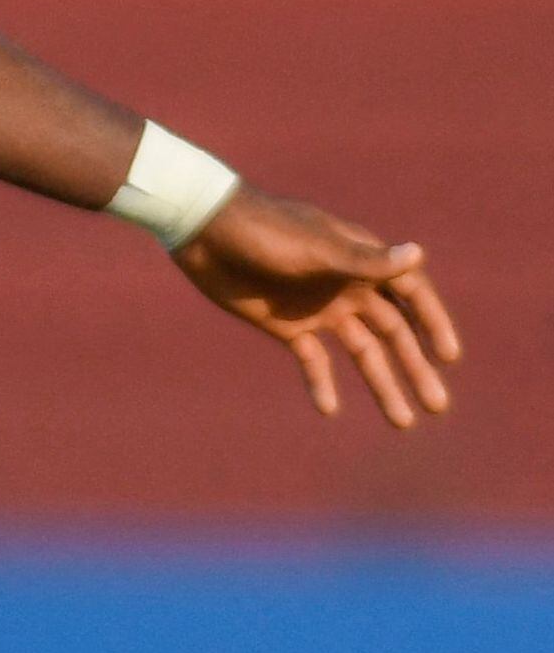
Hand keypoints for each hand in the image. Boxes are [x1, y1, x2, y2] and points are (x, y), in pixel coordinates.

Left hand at [172, 194, 460, 427]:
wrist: (203, 231)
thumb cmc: (264, 230)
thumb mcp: (315, 249)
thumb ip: (364, 260)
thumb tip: (417, 254)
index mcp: (361, 262)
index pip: (411, 295)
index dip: (433, 324)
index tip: (449, 357)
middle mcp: (347, 287)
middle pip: (394, 334)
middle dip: (416, 368)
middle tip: (438, 406)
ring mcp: (318, 308)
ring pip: (361, 353)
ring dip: (381, 385)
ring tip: (403, 422)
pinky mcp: (285, 324)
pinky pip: (313, 360)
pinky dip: (322, 383)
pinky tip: (330, 409)